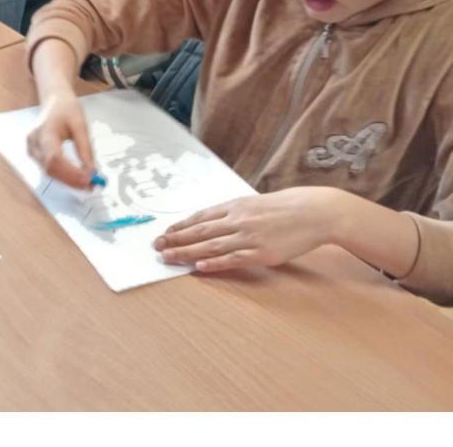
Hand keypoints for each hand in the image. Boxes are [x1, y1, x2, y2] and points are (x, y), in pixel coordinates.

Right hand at [26, 92, 95, 189]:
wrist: (54, 100)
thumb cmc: (67, 108)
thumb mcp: (80, 125)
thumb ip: (85, 149)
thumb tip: (91, 171)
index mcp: (45, 132)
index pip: (54, 158)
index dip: (71, 172)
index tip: (89, 178)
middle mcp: (33, 143)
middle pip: (50, 169)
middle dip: (71, 180)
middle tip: (92, 185)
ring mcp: (31, 149)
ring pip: (49, 172)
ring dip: (68, 180)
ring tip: (87, 183)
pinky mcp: (34, 154)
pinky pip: (48, 169)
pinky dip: (63, 176)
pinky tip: (76, 177)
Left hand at [155, 187, 340, 272]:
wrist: (314, 212)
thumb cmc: (287, 207)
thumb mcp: (256, 203)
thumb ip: (236, 212)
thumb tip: (215, 221)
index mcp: (235, 206)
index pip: (201, 217)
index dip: (181, 225)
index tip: (165, 232)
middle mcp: (237, 220)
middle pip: (200, 231)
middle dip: (176, 239)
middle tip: (157, 246)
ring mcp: (248, 237)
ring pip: (210, 246)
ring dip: (186, 252)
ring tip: (168, 257)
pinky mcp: (261, 253)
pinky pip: (232, 259)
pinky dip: (214, 264)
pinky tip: (198, 267)